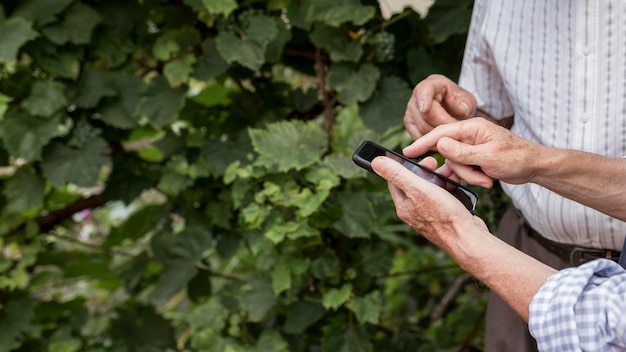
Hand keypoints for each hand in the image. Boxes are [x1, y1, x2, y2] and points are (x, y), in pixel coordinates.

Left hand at [371, 155, 485, 253]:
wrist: (469, 239)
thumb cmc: (444, 216)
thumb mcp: (418, 189)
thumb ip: (397, 175)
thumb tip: (376, 162)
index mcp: (403, 206)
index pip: (395, 180)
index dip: (405, 165)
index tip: (418, 158)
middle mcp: (413, 212)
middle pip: (414, 183)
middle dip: (426, 170)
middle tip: (435, 163)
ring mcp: (429, 215)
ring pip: (431, 188)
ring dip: (440, 177)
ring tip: (450, 172)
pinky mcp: (444, 217)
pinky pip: (444, 196)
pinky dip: (450, 187)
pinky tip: (457, 183)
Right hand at [403, 118, 540, 187]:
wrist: (534, 166)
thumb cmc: (516, 158)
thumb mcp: (488, 157)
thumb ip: (462, 151)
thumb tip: (439, 144)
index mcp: (472, 127)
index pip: (440, 133)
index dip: (422, 142)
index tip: (407, 152)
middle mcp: (469, 135)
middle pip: (448, 153)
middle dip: (461, 169)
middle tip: (479, 176)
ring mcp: (471, 147)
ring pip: (455, 164)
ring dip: (469, 175)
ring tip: (487, 179)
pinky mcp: (474, 158)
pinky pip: (463, 169)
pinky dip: (472, 177)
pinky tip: (486, 180)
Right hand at [404, 74, 476, 138]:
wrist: (452, 110)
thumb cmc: (459, 102)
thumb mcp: (467, 101)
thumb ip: (465, 105)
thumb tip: (461, 110)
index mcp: (431, 85)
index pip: (424, 92)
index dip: (423, 100)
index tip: (424, 108)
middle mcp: (416, 97)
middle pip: (425, 115)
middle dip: (442, 126)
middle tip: (457, 132)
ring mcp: (410, 112)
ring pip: (422, 128)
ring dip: (438, 136)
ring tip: (453, 138)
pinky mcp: (409, 125)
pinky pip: (418, 137)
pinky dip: (430, 143)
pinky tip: (442, 143)